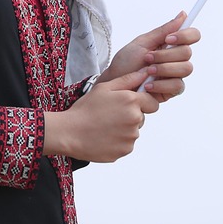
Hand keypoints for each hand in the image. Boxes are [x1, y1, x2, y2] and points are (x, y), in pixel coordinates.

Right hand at [44, 69, 158, 161]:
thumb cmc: (85, 108)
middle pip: (141, 117)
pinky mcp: (124, 150)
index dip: (143, 103)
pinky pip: (126, 144)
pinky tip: (103, 137)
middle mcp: (135, 120)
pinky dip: (118, 141)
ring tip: (104, 126)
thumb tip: (146, 73)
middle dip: (130, 115)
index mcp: (131, 102)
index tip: (130, 104)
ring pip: (133, 131)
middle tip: (110, 115)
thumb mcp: (104, 88)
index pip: (152, 103)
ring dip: (124, 129)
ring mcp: (130, 137)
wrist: (69, 132)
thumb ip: (128, 79)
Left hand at [99, 11, 200, 103]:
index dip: (185, 35)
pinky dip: (161, 84)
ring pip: (186, 68)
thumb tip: (183, 14)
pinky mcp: (172, 90)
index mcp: (171, 44)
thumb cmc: (127, 62)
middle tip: (148, 58)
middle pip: (187, 52)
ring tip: (147, 71)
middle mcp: (176, 58)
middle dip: (165, 55)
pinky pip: (178, 85)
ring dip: (164, 68)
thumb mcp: (142, 42)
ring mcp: (175, 74)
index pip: (192, 35)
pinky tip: (148, 85)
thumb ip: (163, 30)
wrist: (116, 83)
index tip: (168, 39)